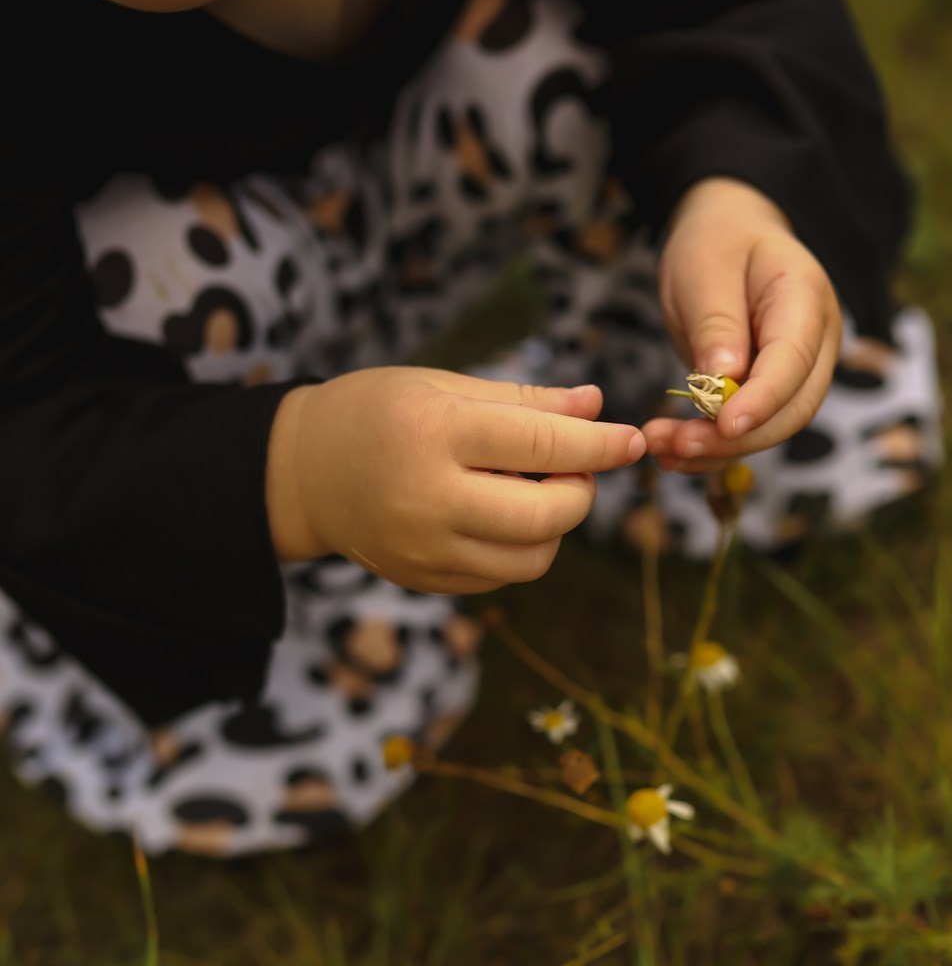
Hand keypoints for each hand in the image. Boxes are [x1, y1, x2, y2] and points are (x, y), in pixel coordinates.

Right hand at [266, 366, 644, 593]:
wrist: (304, 471)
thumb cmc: (379, 411)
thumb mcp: (444, 386)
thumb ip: (524, 401)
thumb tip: (597, 407)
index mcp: (436, 432)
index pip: (545, 444)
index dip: (601, 444)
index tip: (633, 439)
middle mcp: (430, 497)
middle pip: (547, 515)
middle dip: (581, 490)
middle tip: (573, 466)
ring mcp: (425, 548)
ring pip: (532, 559)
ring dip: (555, 526)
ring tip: (534, 489)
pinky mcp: (425, 580)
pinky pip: (501, 578)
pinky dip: (520, 549)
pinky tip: (501, 515)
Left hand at [641, 177, 841, 473]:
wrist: (728, 237)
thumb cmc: (718, 243)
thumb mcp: (705, 268)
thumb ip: (716, 323)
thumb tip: (722, 381)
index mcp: (806, 299)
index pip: (794, 360)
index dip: (763, 399)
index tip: (724, 425)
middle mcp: (816, 343)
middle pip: (792, 407)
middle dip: (736, 436)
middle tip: (677, 445)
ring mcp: (799, 372)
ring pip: (772, 428)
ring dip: (718, 449)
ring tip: (662, 449)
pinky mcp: (772, 393)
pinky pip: (751, 430)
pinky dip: (713, 448)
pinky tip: (674, 452)